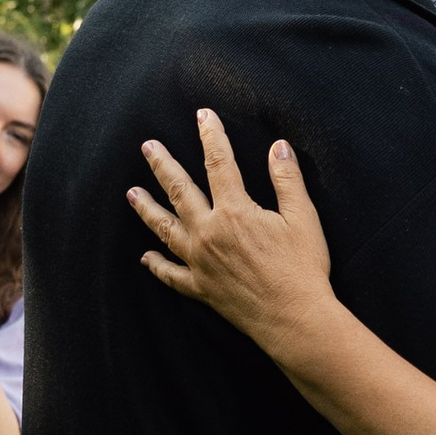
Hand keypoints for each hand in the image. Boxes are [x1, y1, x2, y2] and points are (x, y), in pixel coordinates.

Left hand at [131, 107, 337, 358]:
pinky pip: (172, 275)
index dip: (210, 136)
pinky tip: (145, 257)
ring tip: (132, 193)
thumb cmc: (303, 268)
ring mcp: (201, 262)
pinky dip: (157, 265)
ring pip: (165, 229)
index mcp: (234, 211)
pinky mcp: (202, 289)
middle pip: (179, 191)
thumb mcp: (302, 217)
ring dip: (147, 209)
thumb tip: (278, 146)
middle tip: (148, 147)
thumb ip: (287, 179)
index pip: (218, 163)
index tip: (202, 116)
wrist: (295, 319)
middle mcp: (209, 233)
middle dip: (162, 165)